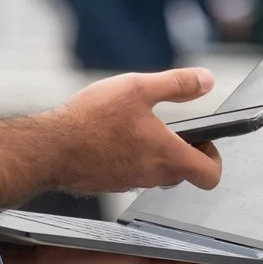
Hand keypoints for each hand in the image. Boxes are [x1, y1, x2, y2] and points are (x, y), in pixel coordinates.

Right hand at [42, 69, 222, 196]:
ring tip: (138, 128)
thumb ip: (177, 84)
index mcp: (168, 156)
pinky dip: (129, 158)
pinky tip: (112, 137)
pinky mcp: (107, 184)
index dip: (214, 159)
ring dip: (155, 154)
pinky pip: (128, 173)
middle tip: (172, 131)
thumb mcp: (139, 88)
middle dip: (184, 152)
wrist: (48, 148)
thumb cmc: (91, 120)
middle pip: (183, 173)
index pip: (209, 175)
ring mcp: (128, 183)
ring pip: (154, 173)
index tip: (205, 142)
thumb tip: (205, 80)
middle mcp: (151, 176)